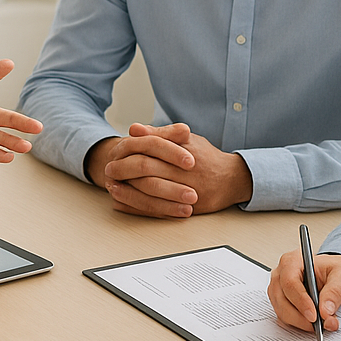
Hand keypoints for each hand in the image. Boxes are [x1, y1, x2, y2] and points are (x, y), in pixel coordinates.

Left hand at [85, 123, 251, 216]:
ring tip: (111, 187)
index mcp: (183, 153)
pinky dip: (136, 208)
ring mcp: (186, 193)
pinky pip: (157, 211)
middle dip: (125, 171)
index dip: (130, 151)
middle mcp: (185, 173)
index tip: (115, 152)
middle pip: (148, 171)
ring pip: (151, 193)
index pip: (151, 150)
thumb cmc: (205, 157)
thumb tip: (134, 128)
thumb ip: (159, 134)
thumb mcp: (186, 140)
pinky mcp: (187, 210)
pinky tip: (121, 204)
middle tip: (108, 170)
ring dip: (127, 191)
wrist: (232, 179)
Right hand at [269, 252, 340, 332]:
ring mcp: (277, 289)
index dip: (301, 302)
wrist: (332, 274)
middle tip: (319, 325)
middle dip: (301, 317)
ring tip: (319, 324)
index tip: (314, 316)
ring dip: (300, 322)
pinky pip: (284, 316)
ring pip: (281, 311)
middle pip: (282, 300)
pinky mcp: (279, 301)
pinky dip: (298, 323)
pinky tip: (311, 322)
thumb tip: (325, 311)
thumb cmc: (333, 269)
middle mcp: (280, 275)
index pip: (290, 283)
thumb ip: (335, 292)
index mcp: (292, 262)